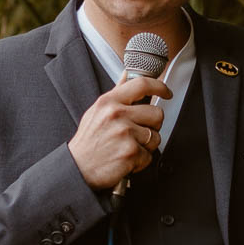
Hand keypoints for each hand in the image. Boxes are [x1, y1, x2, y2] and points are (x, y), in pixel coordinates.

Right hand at [67, 75, 171, 189]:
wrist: (77, 169)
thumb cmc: (88, 143)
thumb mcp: (96, 112)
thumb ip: (116, 93)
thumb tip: (127, 75)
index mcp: (109, 102)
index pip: (142, 84)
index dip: (159, 87)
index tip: (166, 92)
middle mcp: (117, 114)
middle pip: (156, 113)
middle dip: (153, 125)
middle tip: (138, 133)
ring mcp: (125, 133)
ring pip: (156, 136)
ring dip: (146, 146)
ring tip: (128, 147)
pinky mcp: (131, 152)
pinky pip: (149, 156)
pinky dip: (141, 161)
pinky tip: (126, 159)